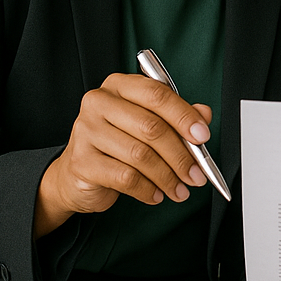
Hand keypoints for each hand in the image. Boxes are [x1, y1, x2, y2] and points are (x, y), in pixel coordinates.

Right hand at [34, 72, 213, 237]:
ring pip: (141, 155)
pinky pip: (126, 177)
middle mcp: (99, 103)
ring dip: (168, 177)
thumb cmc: (116, 143)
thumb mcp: (147, 123)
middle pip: (151, 127)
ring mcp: (87, 131)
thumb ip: (176, 117)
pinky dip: (148, 189)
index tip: (203, 136)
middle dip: (181, 155)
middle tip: (197, 174)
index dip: (184, 116)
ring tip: (180, 189)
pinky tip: (157, 194)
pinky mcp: (82, 162)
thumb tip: (204, 115)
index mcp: (119, 86)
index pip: (157, 94)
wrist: (75, 173)